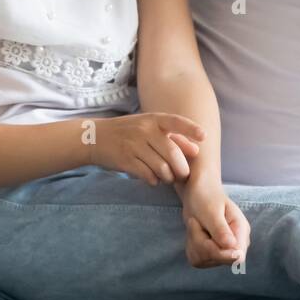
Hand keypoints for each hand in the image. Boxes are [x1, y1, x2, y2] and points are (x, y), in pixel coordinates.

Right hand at [89, 113, 203, 185]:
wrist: (96, 138)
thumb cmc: (128, 132)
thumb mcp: (149, 128)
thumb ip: (173, 137)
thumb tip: (196, 149)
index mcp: (153, 119)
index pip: (176, 121)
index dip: (191, 129)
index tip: (203, 137)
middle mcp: (144, 130)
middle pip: (173, 153)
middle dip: (182, 169)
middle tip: (182, 175)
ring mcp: (134, 145)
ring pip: (162, 168)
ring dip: (168, 177)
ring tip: (166, 177)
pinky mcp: (126, 160)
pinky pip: (148, 175)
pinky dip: (154, 180)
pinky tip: (152, 178)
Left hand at [180, 183, 249, 267]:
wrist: (197, 193)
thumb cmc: (206, 197)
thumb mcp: (211, 211)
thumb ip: (222, 232)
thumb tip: (236, 254)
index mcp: (241, 230)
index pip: (237, 257)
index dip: (220, 254)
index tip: (207, 237)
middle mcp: (235, 244)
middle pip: (218, 259)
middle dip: (201, 243)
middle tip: (196, 222)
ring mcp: (224, 251)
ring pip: (203, 260)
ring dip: (193, 242)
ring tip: (196, 225)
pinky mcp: (211, 255)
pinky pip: (196, 260)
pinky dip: (191, 246)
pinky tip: (194, 232)